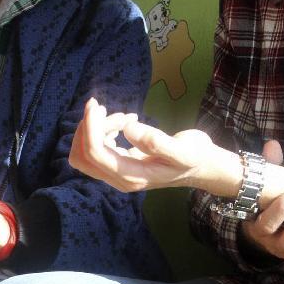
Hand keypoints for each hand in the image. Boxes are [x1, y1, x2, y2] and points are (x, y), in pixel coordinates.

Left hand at [69, 98, 236, 192]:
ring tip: (126, 116)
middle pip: (82, 156)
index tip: (96, 105)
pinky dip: (103, 129)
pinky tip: (126, 121)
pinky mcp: (118, 163)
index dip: (89, 128)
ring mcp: (117, 172)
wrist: (202, 166)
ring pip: (86, 151)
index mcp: (131, 176)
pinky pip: (97, 147)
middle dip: (91, 128)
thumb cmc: (194, 156)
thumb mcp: (182, 149)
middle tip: (116, 111)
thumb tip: (127, 129)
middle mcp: (119, 178)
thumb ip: (156, 141)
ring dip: (97, 128)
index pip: (94, 153)